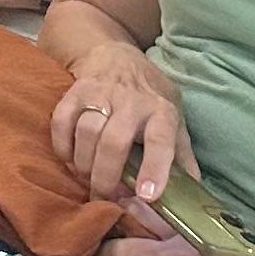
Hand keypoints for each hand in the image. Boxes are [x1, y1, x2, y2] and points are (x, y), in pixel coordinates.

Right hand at [51, 42, 196, 201]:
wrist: (116, 56)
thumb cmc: (150, 97)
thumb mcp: (175, 120)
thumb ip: (182, 157)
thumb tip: (192, 196)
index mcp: (162, 111)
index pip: (160, 141)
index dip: (154, 169)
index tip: (146, 196)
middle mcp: (132, 101)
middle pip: (114, 142)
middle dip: (106, 177)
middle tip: (105, 198)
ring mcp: (101, 93)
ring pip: (86, 133)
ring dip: (84, 165)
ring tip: (87, 180)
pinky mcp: (76, 91)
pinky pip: (61, 122)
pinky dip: (63, 146)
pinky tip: (70, 160)